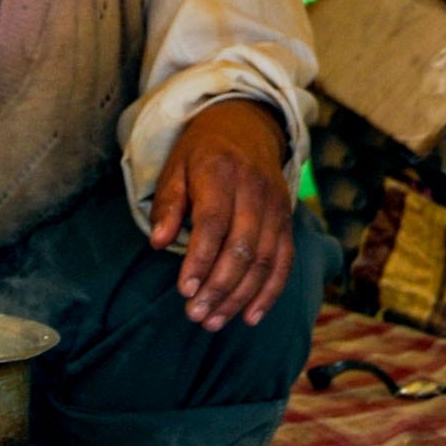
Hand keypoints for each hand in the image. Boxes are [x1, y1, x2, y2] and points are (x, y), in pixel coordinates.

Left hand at [149, 98, 292, 331]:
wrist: (247, 124)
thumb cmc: (202, 152)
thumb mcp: (176, 167)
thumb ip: (168, 204)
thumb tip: (158, 243)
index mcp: (221, 173)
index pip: (213, 223)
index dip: (200, 260)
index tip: (184, 290)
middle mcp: (254, 189)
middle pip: (242, 247)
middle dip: (219, 287)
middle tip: (196, 315)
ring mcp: (275, 205)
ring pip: (263, 259)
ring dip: (240, 296)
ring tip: (214, 321)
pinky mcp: (287, 219)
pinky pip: (284, 260)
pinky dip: (270, 291)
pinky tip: (251, 316)